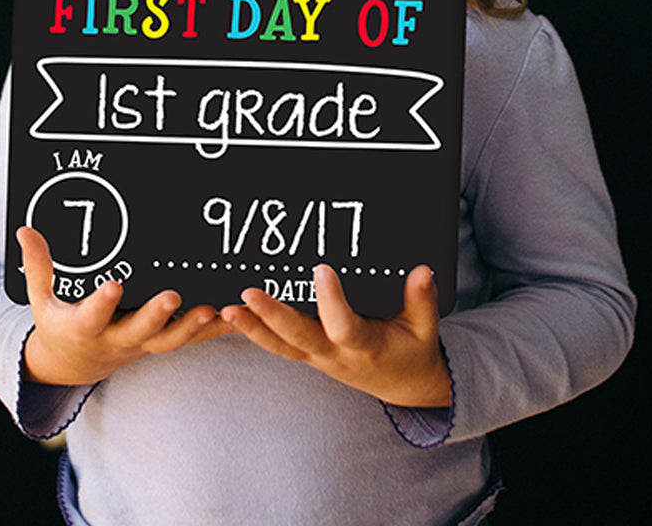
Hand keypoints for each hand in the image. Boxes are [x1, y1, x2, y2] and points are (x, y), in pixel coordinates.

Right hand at [17, 226, 230, 385]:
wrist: (77, 363)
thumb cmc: (60, 322)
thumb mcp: (42, 298)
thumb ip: (39, 266)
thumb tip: (25, 228)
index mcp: (85, 327)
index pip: (93, 315)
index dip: (103, 303)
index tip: (113, 285)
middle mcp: (118, 338)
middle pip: (141, 331)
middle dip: (158, 316)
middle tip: (174, 296)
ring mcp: (144, 344)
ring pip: (172, 340)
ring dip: (194, 327)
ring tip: (213, 308)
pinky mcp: (163, 342)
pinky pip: (192, 339)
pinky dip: (215, 330)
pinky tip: (237, 315)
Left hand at [221, 264, 450, 407]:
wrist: (402, 385)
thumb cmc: (412, 349)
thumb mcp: (425, 328)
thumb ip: (421, 300)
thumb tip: (422, 270)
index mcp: (366, 346)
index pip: (344, 324)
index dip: (332, 300)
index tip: (320, 267)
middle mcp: (335, 355)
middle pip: (298, 338)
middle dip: (272, 317)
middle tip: (248, 294)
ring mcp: (317, 357)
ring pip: (279, 346)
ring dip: (252, 329)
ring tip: (226, 309)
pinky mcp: (306, 354)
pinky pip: (276, 344)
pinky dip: (253, 331)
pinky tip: (230, 314)